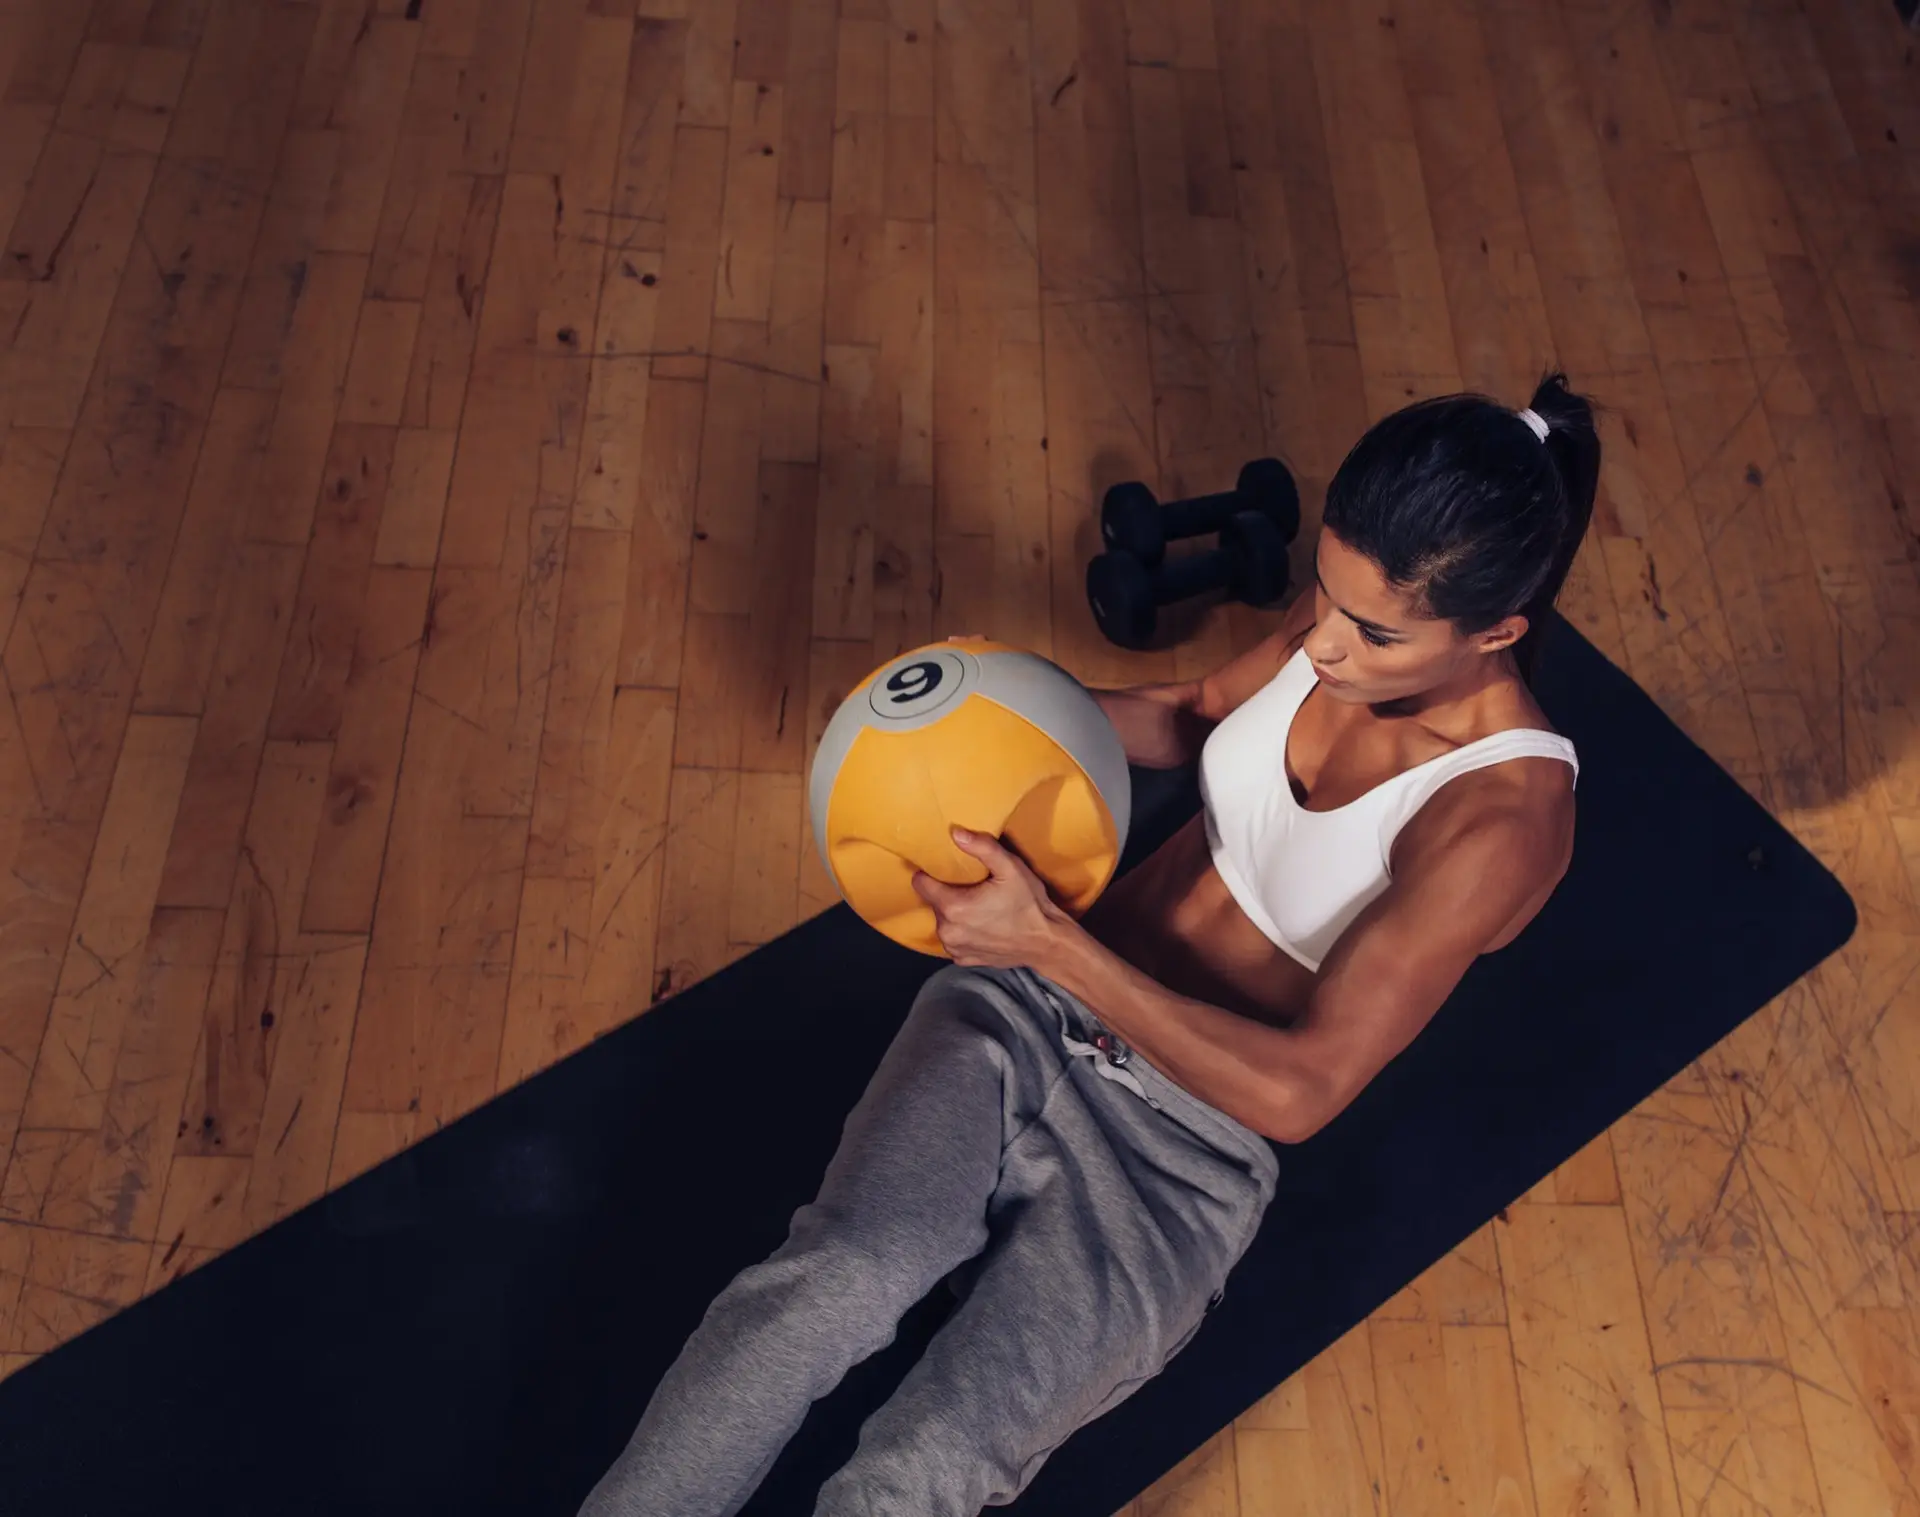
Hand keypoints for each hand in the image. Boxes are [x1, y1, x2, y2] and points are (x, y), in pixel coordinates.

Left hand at [912, 829, 1065, 967]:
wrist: (1046, 942)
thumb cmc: (1029, 904)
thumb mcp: (1011, 868)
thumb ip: (983, 848)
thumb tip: (956, 833)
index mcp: (953, 907)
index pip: (921, 884)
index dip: (930, 873)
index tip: (945, 870)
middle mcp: (948, 930)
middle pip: (934, 902)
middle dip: (948, 893)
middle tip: (972, 889)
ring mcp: (954, 948)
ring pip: (943, 921)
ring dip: (954, 914)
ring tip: (978, 908)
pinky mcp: (963, 959)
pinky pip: (953, 940)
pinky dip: (963, 932)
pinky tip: (982, 926)